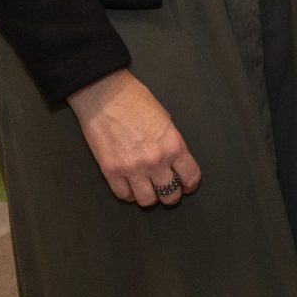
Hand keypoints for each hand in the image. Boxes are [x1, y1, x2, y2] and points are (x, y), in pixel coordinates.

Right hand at [70, 68, 200, 206]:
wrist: (106, 96)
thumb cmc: (136, 101)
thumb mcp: (166, 119)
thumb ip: (171, 142)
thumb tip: (173, 159)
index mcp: (174, 145)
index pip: (190, 176)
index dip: (190, 184)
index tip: (187, 185)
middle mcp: (156, 160)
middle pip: (170, 194)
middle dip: (171, 194)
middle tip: (168, 190)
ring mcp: (133, 168)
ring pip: (147, 200)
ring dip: (150, 197)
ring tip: (148, 190)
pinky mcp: (111, 171)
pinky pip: (123, 195)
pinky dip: (129, 194)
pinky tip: (130, 186)